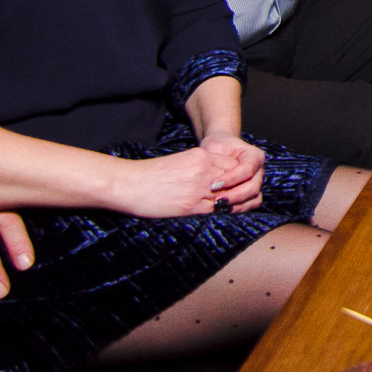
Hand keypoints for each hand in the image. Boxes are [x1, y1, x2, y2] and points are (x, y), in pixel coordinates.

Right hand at [108, 146, 246, 217]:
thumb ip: (200, 165)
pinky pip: (214, 210)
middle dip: (239, 189)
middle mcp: (203, 169)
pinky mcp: (190, 205)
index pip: (232, 164)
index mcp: (200, 156)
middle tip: (242, 198)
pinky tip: (222, 215)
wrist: (129, 184)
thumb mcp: (180, 161)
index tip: (237, 183)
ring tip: (235, 208)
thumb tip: (215, 177)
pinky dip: (221, 213)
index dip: (237, 175)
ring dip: (233, 203)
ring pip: (227, 195)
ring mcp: (198, 188)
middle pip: (234, 179)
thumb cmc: (151, 173)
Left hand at [198, 132, 265, 212]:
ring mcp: (257, 182)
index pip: (247, 169)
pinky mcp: (252, 194)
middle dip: (234, 195)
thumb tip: (208, 175)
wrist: (221, 151)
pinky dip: (238, 209)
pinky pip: (251, 204)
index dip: (232, 179)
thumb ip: (214, 158)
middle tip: (216, 201)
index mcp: (254, 155)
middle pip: (253, 186)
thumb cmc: (217, 147)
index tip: (213, 185)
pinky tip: (223, 209)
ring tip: (219, 207)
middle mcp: (259, 170)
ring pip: (254, 198)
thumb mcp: (215, 146)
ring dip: (237, 205)